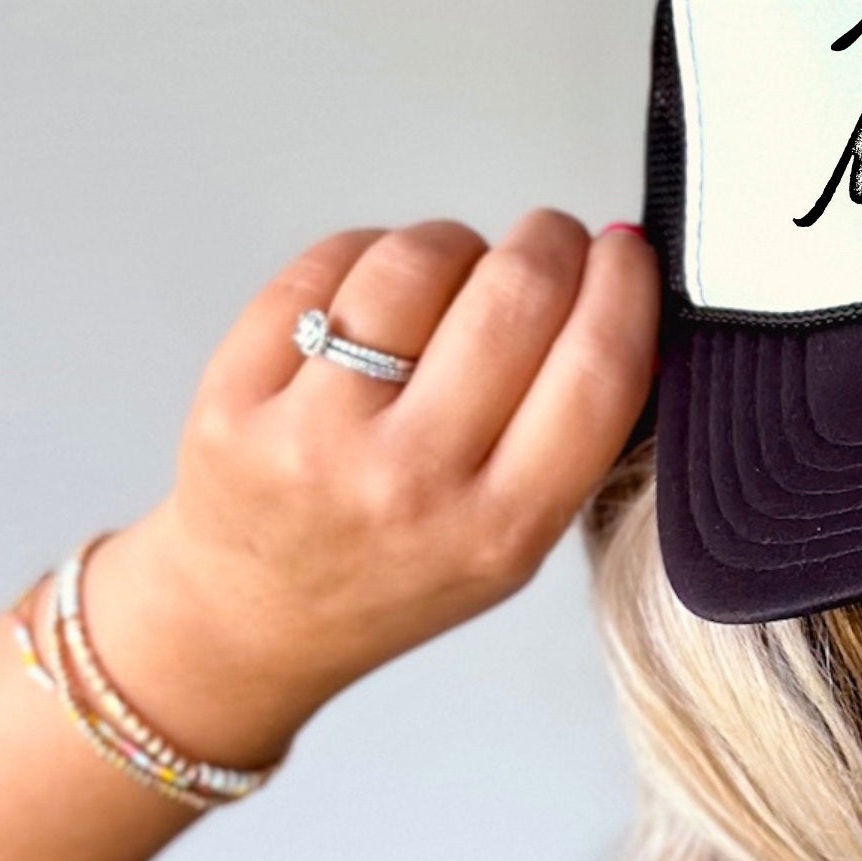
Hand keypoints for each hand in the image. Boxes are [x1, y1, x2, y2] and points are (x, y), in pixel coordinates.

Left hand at [84, 212, 658, 767]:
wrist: (255, 619)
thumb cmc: (398, 572)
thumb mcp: (517, 544)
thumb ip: (574, 438)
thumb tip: (625, 298)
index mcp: (502, 528)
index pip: (596, 371)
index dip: (625, 287)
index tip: (627, 253)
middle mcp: (410, 483)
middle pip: (516, 296)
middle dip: (548, 241)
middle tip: (550, 241)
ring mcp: (313, 438)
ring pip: (418, 260)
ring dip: (456, 244)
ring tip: (455, 276)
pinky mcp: (235, 395)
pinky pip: (328, 264)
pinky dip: (371, 254)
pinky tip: (377, 294)